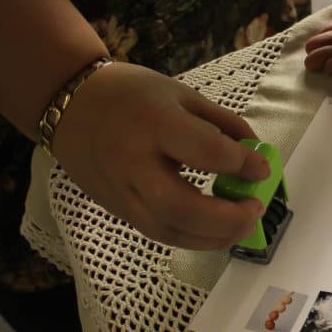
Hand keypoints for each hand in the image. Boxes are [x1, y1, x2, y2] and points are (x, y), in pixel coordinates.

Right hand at [51, 62, 269, 249]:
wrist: (68, 105)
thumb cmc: (131, 93)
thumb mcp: (182, 94)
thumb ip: (222, 124)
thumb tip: (256, 154)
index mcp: (154, 123)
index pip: (206, 152)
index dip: (243, 164)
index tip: (262, 168)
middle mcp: (133, 163)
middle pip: (182, 208)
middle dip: (228, 219)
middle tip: (256, 209)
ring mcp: (119, 191)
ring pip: (167, 231)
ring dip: (213, 237)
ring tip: (243, 224)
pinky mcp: (115, 209)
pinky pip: (157, 232)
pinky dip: (191, 237)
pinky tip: (215, 229)